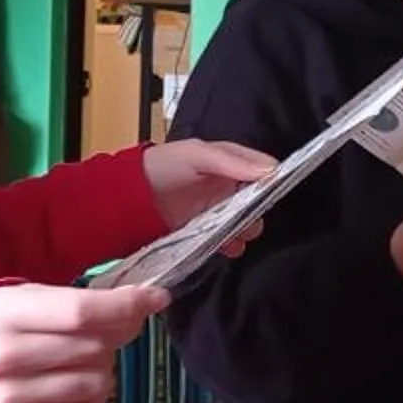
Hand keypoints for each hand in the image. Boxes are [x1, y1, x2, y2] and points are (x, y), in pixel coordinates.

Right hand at [0, 283, 169, 402]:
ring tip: (85, 357)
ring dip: (104, 368)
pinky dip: (92, 395)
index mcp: (3, 317)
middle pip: (93, 349)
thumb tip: (137, 308)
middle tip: (108, 327)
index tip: (156, 298)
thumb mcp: (17, 299)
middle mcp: (7, 360)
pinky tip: (73, 380)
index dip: (127, 305)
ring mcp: (14, 399)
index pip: (81, 313)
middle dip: (115, 335)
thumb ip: (72, 303)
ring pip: (95, 384)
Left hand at [144, 139, 276, 256]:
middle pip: (256, 200)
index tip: (275, 191)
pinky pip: (227, 239)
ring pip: (244, 221)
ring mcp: (216, 210)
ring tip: (238, 235)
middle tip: (250, 219)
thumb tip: (270, 170)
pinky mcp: (205, 231)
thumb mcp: (197, 154)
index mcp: (229, 162)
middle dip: (257, 211)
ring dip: (246, 229)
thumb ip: (231, 161)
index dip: (271, 180)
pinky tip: (229, 247)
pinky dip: (232, 245)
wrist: (128, 196)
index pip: (261, 169)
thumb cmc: (163, 165)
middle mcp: (226, 186)